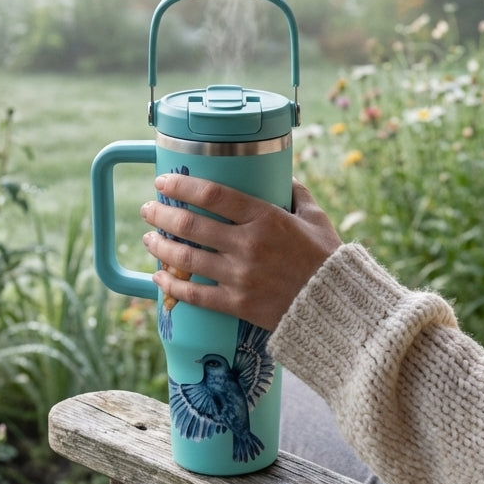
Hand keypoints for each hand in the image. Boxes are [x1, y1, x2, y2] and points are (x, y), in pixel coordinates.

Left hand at [140, 174, 341, 331]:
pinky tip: (159, 277)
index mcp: (266, 218)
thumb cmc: (328, 260)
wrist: (335, 307)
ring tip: (147, 239)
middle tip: (148, 209)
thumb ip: (297, 194)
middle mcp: (248, 244)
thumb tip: (283, 176)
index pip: (214, 195)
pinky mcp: (236, 304)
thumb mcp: (316, 218)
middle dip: (162, 214)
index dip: (183, 186)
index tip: (164, 182)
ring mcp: (239, 276)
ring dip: (159, 246)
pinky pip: (193, 294)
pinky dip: (171, 285)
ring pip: (185, 258)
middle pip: (191, 224)